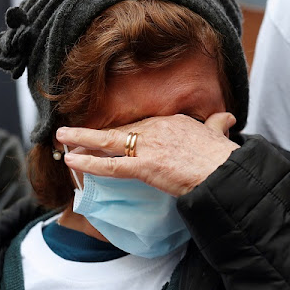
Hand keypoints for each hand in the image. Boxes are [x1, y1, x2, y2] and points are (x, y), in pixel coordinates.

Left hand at [56, 113, 238, 196]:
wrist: (225, 172)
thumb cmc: (223, 157)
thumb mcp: (219, 134)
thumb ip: (218, 124)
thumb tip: (227, 117)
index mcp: (173, 121)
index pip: (140, 125)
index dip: (122, 130)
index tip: (108, 134)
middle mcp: (157, 129)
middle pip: (120, 129)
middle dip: (94, 133)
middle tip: (72, 132)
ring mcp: (149, 146)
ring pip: (108, 141)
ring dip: (82, 140)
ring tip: (63, 139)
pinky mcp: (144, 166)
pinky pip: (110, 165)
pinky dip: (89, 163)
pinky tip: (73, 161)